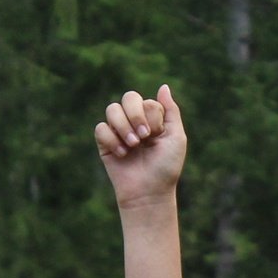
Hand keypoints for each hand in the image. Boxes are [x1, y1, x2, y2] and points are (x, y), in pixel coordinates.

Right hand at [94, 85, 186, 209]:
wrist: (150, 192)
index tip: (156, 136)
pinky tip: (122, 154)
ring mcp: (119, 131)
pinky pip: (101, 128)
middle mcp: (134, 121)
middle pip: (128, 97)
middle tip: (143, 137)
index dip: (152, 117)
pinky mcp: (105, 143)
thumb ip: (170, 110)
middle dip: (135, 115)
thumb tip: (163, 86)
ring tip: (133, 146)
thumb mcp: (176, 137)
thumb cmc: (166, 167)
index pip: (147, 101)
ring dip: (123, 127)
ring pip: (112, 109)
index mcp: (152, 118)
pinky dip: (112, 140)